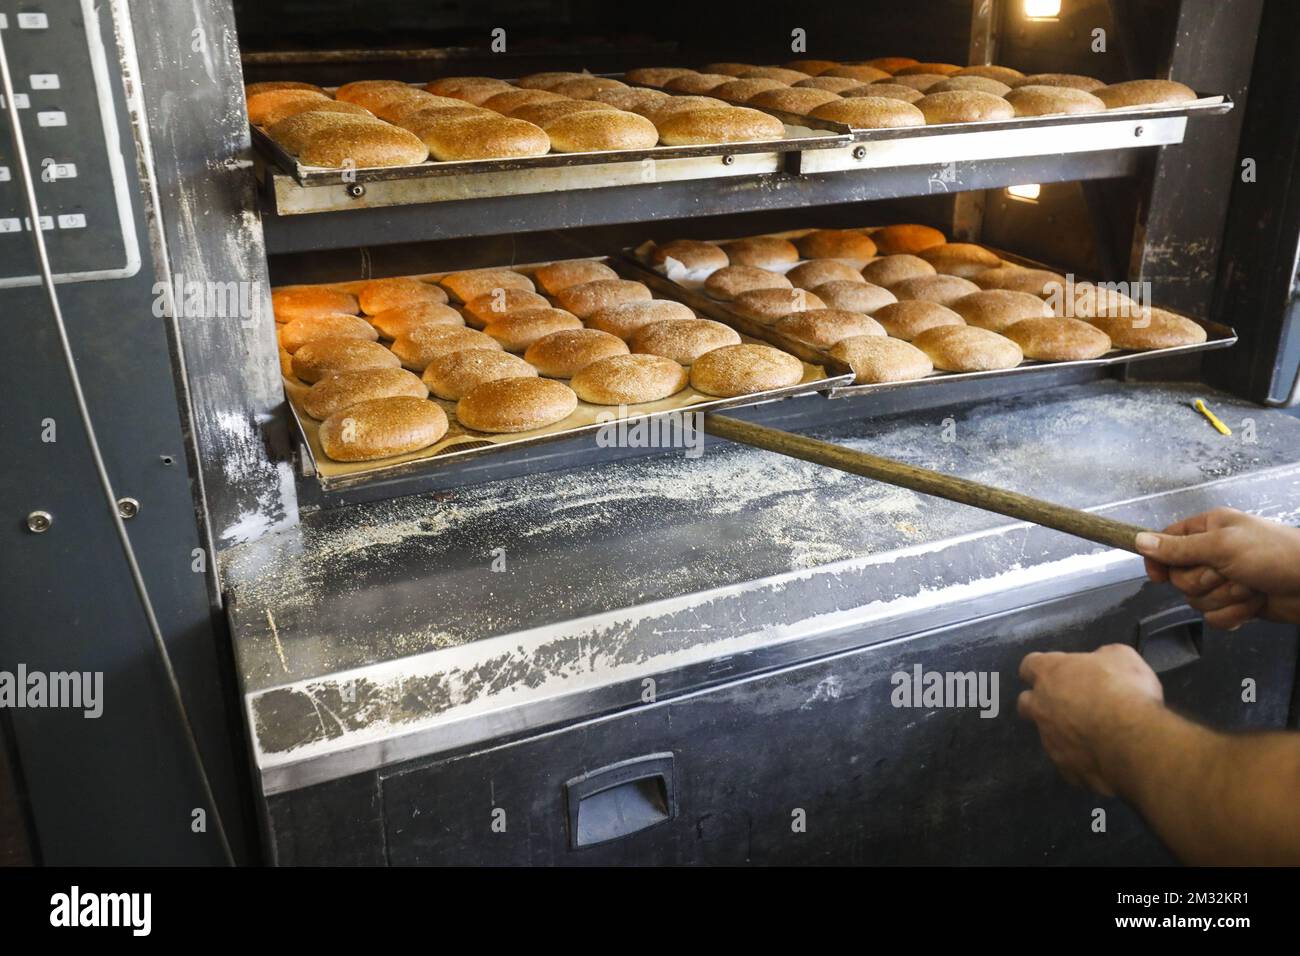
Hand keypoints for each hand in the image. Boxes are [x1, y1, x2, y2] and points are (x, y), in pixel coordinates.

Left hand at [1018, 644, 1163, 795]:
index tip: (1055, 672)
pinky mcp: (1065, 770)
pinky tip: (1103, 759)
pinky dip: (1082, 759)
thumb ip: (1102, 658)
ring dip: (1064, 733)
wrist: (1134, 743)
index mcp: (1050, 674)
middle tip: (1068, 704)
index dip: (1041, 668)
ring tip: (1094, 735)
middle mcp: (1041, 707)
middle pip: (1026, 703)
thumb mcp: (1122, 657)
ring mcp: (1050, 741)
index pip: (1029, 666)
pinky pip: (1069, 763)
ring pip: (1047, 735)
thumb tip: (1099, 663)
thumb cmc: (1125, 691)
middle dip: (1040, 703)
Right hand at [1135, 508, 1299, 627]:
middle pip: (1179, 578)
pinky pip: (1214, 617)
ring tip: (1249, 587)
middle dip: (1204, 582)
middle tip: (1228, 573)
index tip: (1160, 576)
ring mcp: (1224, 580)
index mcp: (1207, 529)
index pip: (1164, 543)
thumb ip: (1178, 547)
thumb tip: (1139, 541)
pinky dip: (1234, 614)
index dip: (1159, 561)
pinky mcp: (1235, 603)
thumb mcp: (1221, 545)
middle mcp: (1212, 554)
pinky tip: (1252, 605)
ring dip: (1224, 598)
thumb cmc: (1274, 554)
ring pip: (1196, 600)